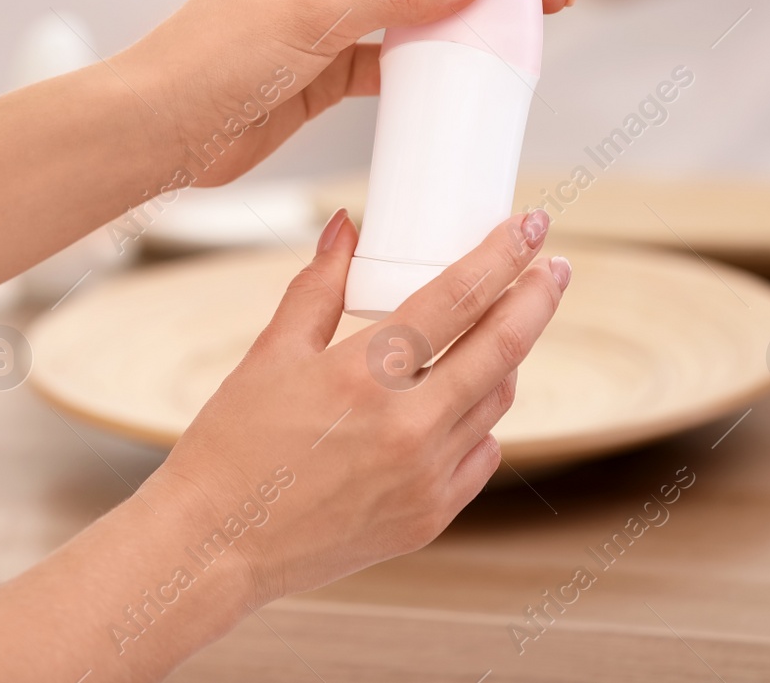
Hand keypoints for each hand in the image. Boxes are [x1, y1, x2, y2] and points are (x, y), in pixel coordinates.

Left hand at [116, 0, 573, 186]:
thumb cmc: (214, 58)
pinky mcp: (323, 68)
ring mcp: (324, 17)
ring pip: (412, 11)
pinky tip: (466, 71)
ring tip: (523, 32)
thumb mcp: (314, 18)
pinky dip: (427, 64)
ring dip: (464, 21)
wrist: (159, 129)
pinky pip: (390, 58)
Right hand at [143, 206, 570, 606]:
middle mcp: (407, 427)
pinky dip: (480, 419)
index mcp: (365, 375)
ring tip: (500, 329)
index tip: (528, 226)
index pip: (458, 298)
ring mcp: (425, 478)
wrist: (217, 544)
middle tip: (552, 268)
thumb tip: (347, 228)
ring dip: (508, 357)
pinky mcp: (429, 517)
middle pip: (502, 347)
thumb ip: (318, 286)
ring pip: (495, 401)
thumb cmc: (233, 446)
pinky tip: (465, 399)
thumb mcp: (270, 353)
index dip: (502, 255)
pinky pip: (480, 455)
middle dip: (536, 297)